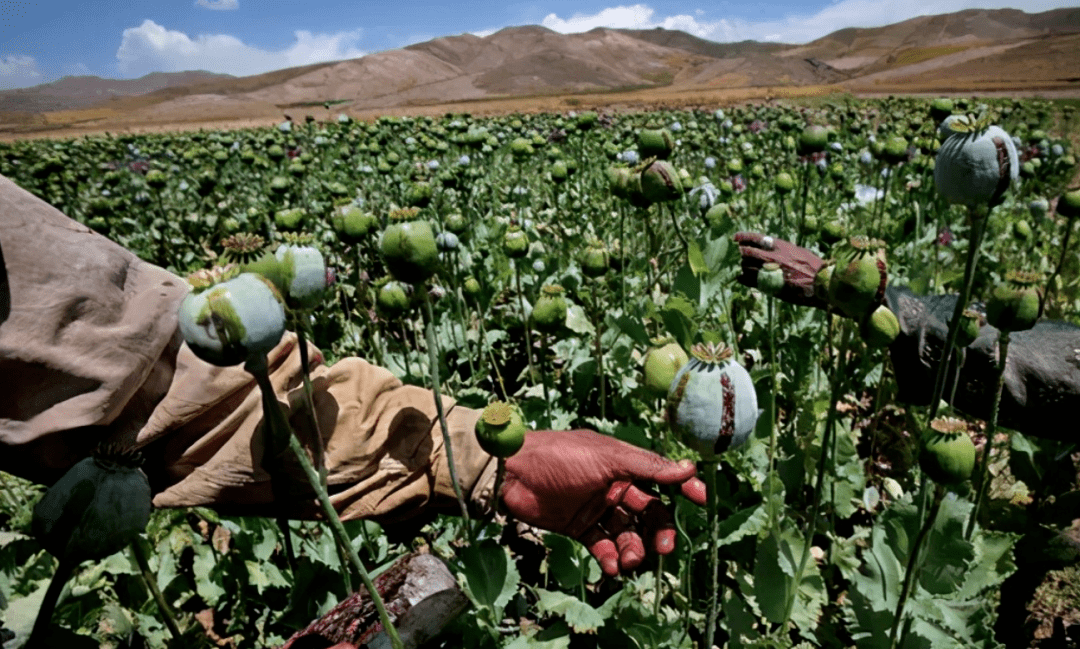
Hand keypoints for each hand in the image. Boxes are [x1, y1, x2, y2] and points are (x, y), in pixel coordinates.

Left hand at [501, 430, 705, 575]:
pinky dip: (611, 558)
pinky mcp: (579, 528)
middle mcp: (613, 486)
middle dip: (658, 530)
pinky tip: (613, 566)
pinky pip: (603, 546)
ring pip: (628, 533)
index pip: (660, 477)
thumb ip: (648, 467)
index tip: (701, 501)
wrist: (512, 474)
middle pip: (648, 512)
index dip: (682, 488)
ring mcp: (596, 509)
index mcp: (622, 464)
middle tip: (662, 548)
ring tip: (629, 560)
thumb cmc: (561, 457)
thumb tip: (689, 468)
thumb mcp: (608, 457)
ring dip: (634, 548)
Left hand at [735, 232, 826, 307]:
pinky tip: (740, 278)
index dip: (743, 237)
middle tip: (738, 255)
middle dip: (741, 254)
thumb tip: (769, 250)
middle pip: (746, 252)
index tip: (734, 238)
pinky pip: (748, 281)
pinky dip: (742, 278)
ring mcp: (769, 271)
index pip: (756, 238)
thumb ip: (782, 250)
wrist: (820, 283)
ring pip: (745, 267)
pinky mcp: (768, 285)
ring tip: (742, 267)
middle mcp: (772, 256)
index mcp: (780, 246)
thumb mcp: (797, 252)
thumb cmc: (813, 267)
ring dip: (742, 267)